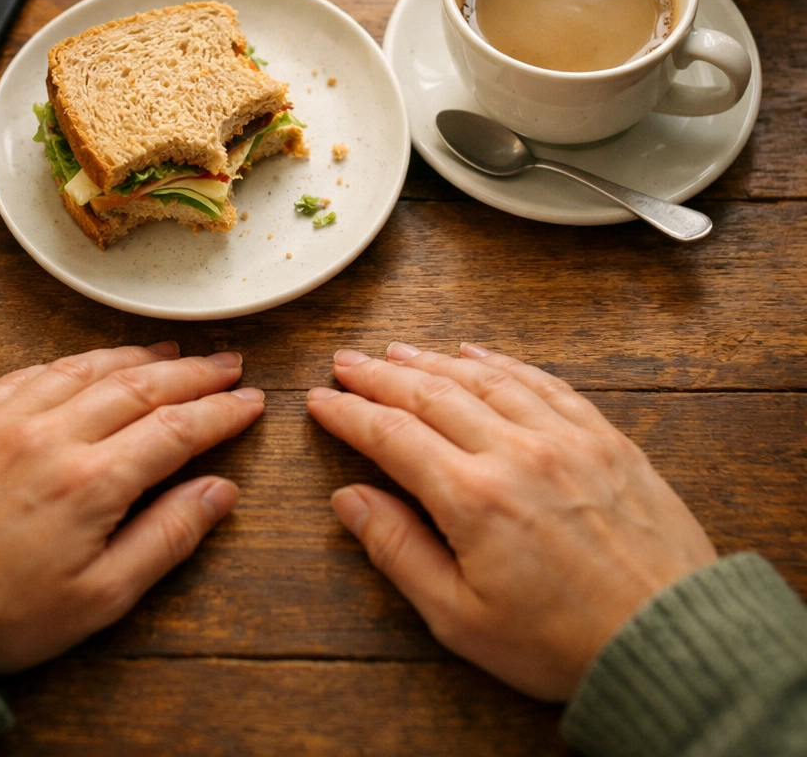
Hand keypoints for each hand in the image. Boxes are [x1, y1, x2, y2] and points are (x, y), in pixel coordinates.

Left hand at [0, 342, 262, 672]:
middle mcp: (53, 435)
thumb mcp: (99, 598)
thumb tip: (220, 491)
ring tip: (173, 352)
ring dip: (139, 356)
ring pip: (89, 368)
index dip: (222, 412)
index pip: (177, 429)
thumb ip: (167, 538)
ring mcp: (7, 418)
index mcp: (91, 482)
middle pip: (141, 386)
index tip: (251, 402)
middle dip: (193, 373)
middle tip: (227, 363)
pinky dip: (76, 361)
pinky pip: (34, 371)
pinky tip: (92, 363)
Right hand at [307, 343, 717, 700]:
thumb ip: (398, 550)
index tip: (320, 399)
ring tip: (397, 350)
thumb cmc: (562, 643)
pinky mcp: (602, 436)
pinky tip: (478, 353)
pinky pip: (542, 381)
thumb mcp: (460, 618)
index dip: (348, 413)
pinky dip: (503, 361)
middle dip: (380, 375)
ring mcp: (564, 437)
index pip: (392, 435)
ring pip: (484, 377)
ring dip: (433, 360)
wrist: (672, 643)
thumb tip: (349, 499)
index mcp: (474, 497)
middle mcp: (516, 451)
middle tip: (347, 361)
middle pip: (430, 393)